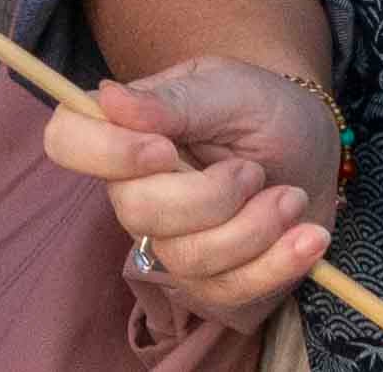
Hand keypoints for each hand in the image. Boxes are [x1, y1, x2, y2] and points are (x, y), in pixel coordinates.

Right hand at [38, 46, 343, 322]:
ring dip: (253, 229)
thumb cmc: (263, 108)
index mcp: (127, 132)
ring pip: (187, 259)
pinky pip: (228, 292)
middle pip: (135, 212)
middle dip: (209, 197)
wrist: (315, 149)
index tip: (164, 148)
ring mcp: (172, 241)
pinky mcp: (212, 281)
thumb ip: (172, 100)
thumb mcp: (228, 89)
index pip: (67, 141)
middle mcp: (137, 191)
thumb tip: (107, 99)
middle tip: (252, 170)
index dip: (104, 153)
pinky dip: (277, 265)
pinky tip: (307, 237)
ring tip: (291, 198)